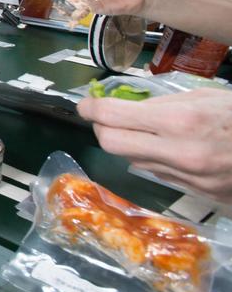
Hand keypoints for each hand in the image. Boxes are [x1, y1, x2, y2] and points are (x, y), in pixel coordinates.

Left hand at [79, 87, 231, 201]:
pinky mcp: (200, 194)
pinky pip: (161, 176)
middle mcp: (179, 153)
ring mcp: (189, 178)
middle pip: (111, 145)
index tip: (85, 104)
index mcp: (180, 121)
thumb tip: (130, 107)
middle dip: (102, 129)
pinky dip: (155, 161)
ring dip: (130, 145)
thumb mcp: (206, 97)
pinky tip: (170, 149)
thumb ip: (165, 103)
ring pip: (135, 162)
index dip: (91, 108)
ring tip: (142, 130)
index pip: (112, 116)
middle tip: (105, 117)